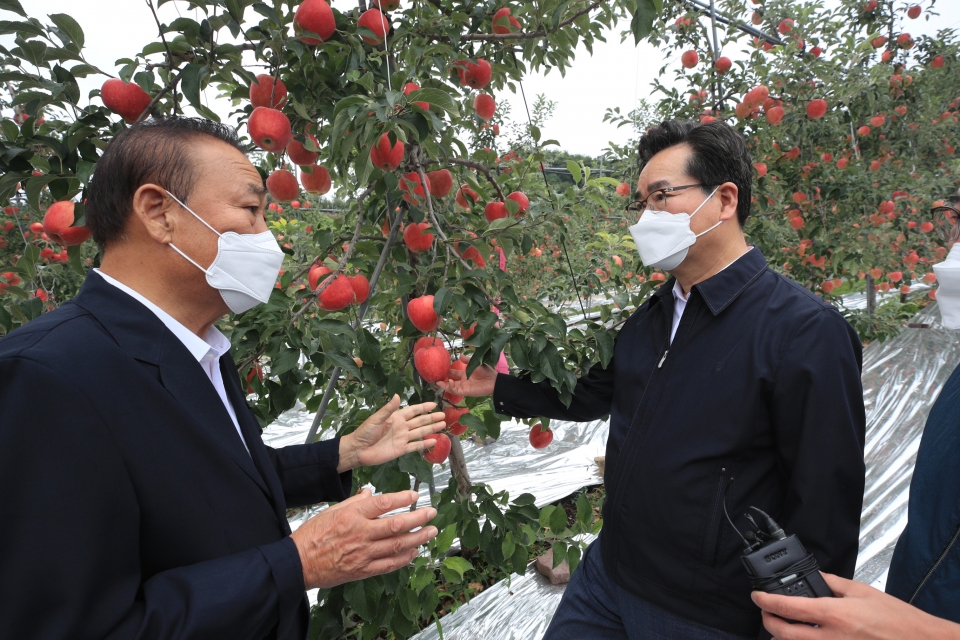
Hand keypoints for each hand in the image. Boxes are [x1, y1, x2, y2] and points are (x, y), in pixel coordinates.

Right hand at [290, 488, 437, 588]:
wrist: (298, 563)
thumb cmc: (312, 535)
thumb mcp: (331, 510)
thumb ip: (354, 502)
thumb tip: (370, 493)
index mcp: (352, 515)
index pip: (384, 503)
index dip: (403, 498)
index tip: (415, 496)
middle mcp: (360, 533)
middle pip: (397, 524)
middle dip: (418, 518)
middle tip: (432, 512)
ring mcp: (363, 553)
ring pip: (397, 545)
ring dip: (417, 538)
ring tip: (431, 531)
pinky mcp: (362, 570)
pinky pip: (389, 565)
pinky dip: (404, 559)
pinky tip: (414, 552)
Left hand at [338, 394, 445, 471]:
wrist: (359, 450)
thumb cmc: (365, 432)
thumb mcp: (376, 418)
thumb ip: (388, 409)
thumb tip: (398, 395)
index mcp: (396, 417)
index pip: (413, 411)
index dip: (423, 407)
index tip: (434, 404)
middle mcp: (401, 427)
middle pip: (420, 421)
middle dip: (431, 418)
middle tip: (443, 415)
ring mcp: (402, 438)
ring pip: (420, 432)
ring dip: (431, 429)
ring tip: (442, 425)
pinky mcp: (401, 449)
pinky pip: (415, 446)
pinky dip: (424, 444)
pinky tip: (434, 441)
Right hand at [435, 355, 496, 397]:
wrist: (493, 381)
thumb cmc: (486, 372)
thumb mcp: (474, 363)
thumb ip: (467, 360)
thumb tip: (460, 354)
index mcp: (465, 374)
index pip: (454, 373)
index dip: (448, 372)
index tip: (441, 369)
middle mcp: (463, 381)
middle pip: (450, 382)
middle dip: (443, 380)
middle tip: (436, 378)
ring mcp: (464, 387)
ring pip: (451, 387)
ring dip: (445, 385)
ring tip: (438, 382)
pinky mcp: (465, 392)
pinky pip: (456, 391)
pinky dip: (451, 387)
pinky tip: (450, 382)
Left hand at [752, 572, 959, 639]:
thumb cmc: (896, 619)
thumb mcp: (861, 591)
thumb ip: (833, 584)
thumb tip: (815, 579)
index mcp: (834, 614)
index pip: (788, 607)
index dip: (766, 601)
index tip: (757, 595)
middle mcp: (830, 638)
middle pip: (783, 634)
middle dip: (768, 621)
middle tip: (765, 610)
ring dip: (783, 636)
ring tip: (782, 623)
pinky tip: (804, 636)